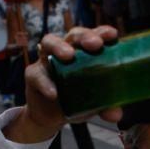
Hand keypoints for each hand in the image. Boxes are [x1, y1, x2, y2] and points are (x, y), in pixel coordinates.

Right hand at [8, 26, 120, 142]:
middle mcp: (66, 50)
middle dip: (85, 36)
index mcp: (85, 53)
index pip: (94, 36)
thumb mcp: (93, 105)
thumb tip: (116, 114)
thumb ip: (105, 107)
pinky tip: (54, 93)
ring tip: (68, 56)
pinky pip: (37, 74)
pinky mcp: (33, 74)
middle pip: (74, 34)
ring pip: (49, 42)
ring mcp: (48, 59)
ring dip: (59, 46)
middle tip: (95, 44)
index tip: (113, 35)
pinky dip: (45, 83)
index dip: (103, 32)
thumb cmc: (76, 100)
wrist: (51, 116)